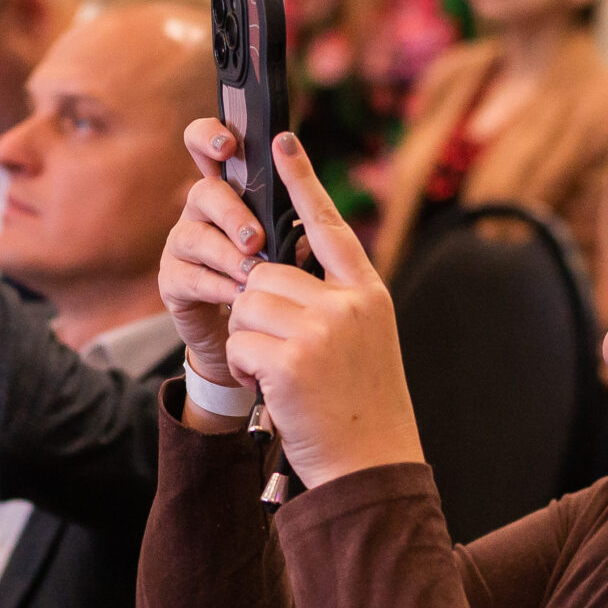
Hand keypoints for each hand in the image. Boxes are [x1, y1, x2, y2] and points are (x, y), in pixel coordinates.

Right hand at [161, 118, 282, 407]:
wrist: (253, 337)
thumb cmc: (277, 283)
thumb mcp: (292, 249)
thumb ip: (296, 229)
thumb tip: (307, 221)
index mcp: (231, 190)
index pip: (206, 145)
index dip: (209, 137)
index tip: (228, 145)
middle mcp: (201, 211)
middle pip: (203, 192)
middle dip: (231, 212)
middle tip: (256, 239)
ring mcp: (182, 245)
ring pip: (193, 236)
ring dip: (225, 253)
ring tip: (251, 271)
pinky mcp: (173, 281)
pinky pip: (188, 276)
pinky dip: (216, 285)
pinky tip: (237, 294)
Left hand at [220, 133, 423, 487]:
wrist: (370, 466)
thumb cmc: (360, 408)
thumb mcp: (362, 342)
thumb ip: (331, 302)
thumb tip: (271, 271)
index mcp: (368, 293)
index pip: (329, 225)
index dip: (302, 181)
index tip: (280, 141)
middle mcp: (348, 303)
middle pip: (266, 274)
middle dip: (254, 312)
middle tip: (276, 352)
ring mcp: (321, 329)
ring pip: (246, 305)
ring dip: (246, 341)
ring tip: (276, 373)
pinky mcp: (291, 358)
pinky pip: (237, 341)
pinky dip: (242, 368)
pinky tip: (269, 389)